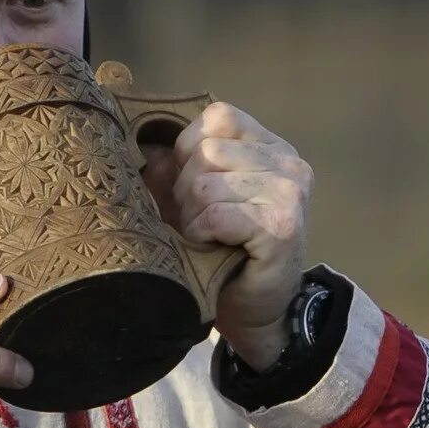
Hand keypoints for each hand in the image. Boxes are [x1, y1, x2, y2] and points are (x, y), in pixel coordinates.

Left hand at [143, 102, 312, 369]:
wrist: (258, 311)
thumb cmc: (224, 252)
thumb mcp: (193, 200)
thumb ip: (172, 167)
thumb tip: (138, 138)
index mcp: (270, 146)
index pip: (219, 116)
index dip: (189, 152)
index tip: (195, 191)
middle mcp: (288, 161)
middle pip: (206, 152)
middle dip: (185, 192)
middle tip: (199, 223)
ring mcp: (289, 191)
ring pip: (204, 183)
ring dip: (192, 218)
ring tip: (206, 237)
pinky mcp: (282, 225)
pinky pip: (214, 215)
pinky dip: (202, 235)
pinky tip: (213, 248)